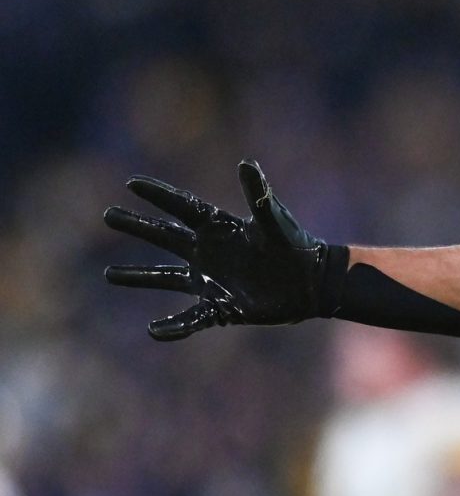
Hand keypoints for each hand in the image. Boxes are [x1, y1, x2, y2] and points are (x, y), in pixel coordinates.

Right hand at [103, 160, 338, 340]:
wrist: (314, 283)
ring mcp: (213, 281)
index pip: (183, 208)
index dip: (159, 195)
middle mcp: (210, 252)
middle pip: (165, 237)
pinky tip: (154, 331)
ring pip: (167, 279)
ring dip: (139, 277)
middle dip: (138, 227)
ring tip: (109, 275)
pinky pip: (192, 318)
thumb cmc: (296, 247)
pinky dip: (174, 327)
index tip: (131, 183)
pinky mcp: (222, 307)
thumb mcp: (276, 222)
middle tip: (108, 215)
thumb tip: (246, 164)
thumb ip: (259, 197)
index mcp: (220, 228)